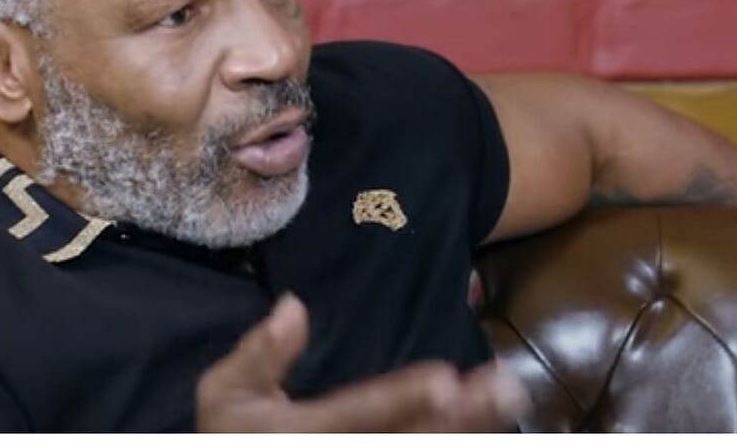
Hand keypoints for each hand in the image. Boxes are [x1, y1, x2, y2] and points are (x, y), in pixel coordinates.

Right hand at [195, 293, 530, 431]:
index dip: (401, 399)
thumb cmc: (232, 438)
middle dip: (460, 416)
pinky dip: (459, 442)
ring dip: (470, 430)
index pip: (359, 415)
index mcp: (302, 435)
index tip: (445, 378)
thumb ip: (258, 354)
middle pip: (408, 442)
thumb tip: (294, 304)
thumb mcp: (226, 398)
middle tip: (504, 385)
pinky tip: (492, 427)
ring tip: (510, 400)